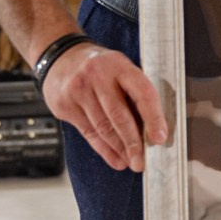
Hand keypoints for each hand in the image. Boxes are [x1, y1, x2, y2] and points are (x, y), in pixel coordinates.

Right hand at [41, 45, 169, 172]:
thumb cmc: (99, 67)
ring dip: (120, 149)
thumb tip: (153, 128)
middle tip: (142, 161)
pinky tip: (116, 159)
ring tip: (132, 162)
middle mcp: (98, 76)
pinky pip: (88, 133)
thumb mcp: (119, 68)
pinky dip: (104, 150)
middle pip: (119, 115)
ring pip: (103, 128)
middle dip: (133, 143)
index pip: (141, 92)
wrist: (60, 57)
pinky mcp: (65, 105)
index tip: (160, 138)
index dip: (153, 117)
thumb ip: (134, 92)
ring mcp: (78, 91)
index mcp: (119, 65)